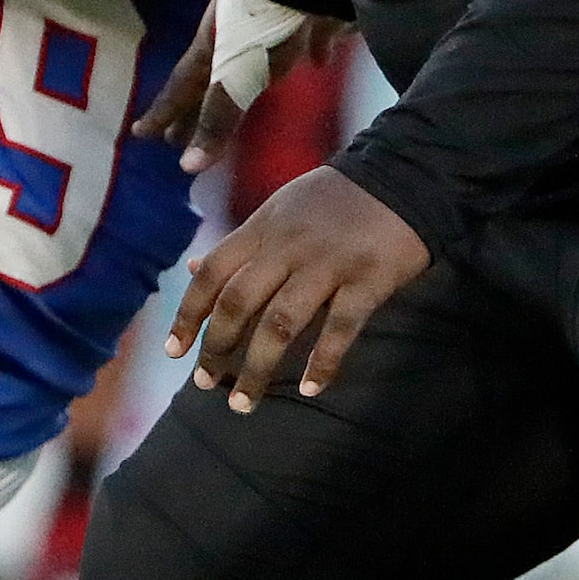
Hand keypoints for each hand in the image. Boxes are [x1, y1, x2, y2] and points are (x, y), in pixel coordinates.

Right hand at [135, 0, 349, 173]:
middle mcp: (235, 35)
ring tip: (242, 103)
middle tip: (181, 137)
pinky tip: (319, 61)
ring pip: (255, 59)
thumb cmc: (262, 22)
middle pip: (213, 79)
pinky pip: (305, 40)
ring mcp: (270, 22)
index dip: (163, 113)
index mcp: (211, 48)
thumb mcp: (236, 74)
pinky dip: (309, 55)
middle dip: (199, 109)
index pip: (181, 89)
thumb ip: (218, 116)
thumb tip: (187, 167)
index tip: (140, 135)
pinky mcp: (306, 14)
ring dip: (245, 84)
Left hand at [166, 166, 427, 414]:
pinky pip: (339, 329)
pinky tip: (309, 388)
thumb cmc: (334, 200)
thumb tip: (192, 270)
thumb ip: (240, 243)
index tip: (173, 351)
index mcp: (264, 226)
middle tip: (205, 385)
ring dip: (257, 370)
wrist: (405, 176)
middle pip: (240, 302)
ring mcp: (329, 262)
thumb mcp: (280, 209)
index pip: (214, 272)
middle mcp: (290, 245)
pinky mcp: (368, 278)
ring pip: (281, 324)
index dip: (189, 314)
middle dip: (217, 349)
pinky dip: (322, 364)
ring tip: (243, 403)